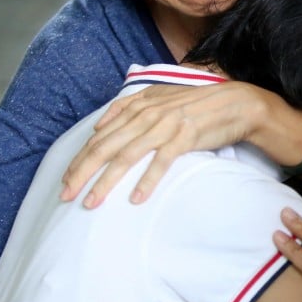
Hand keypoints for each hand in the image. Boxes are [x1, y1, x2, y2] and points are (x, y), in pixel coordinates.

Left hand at [61, 82, 262, 207]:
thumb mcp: (159, 98)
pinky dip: (147, 180)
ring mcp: (165, 125)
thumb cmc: (196, 105)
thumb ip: (128, 107)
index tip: (66, 180)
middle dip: (82, 173)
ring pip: (126, 156)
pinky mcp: (185, 137)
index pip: (99, 136)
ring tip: (91, 202)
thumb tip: (99, 124)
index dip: (80, 159)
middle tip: (66, 196)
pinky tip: (136, 198)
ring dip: (106, 182)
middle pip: (105, 147)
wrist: (235, 104)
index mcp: (137, 105)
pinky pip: (161, 162)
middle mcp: (147, 114)